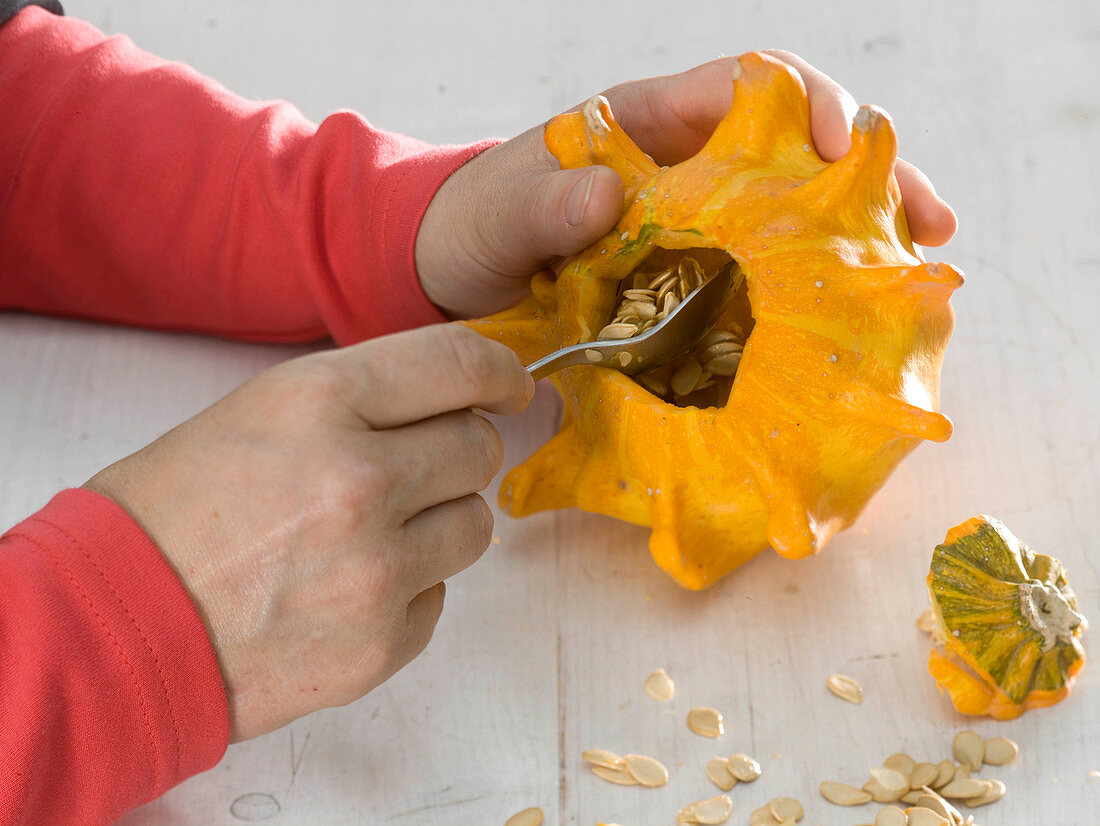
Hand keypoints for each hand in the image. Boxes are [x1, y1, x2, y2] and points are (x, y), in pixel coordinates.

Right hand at [84, 324, 532, 740]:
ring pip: (474, 524)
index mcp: (319, 402)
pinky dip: (410, 588)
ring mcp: (376, 568)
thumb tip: (462, 397)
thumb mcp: (261, 412)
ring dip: (438, 522)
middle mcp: (359, 479)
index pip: (458, 364)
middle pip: (478, 447)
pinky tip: (347, 589)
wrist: (115, 624)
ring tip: (369, 534)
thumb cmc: (176, 511)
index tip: (512, 388)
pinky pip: (441, 594)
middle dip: (455, 453)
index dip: (499, 372)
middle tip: (411, 468)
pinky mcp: (383, 643)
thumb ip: (366, 398)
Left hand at [415, 51, 958, 319]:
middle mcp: (688, 167)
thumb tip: (608, 194)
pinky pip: (767, 273)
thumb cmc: (474, 228)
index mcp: (649, 126)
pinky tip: (850, 314)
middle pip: (800, 148)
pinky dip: (813, 287)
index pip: (748, 86)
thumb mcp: (497, 216)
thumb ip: (541, 206)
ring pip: (798, 212)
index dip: (807, 102)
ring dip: (859, 234)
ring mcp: (698, 226)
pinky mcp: (696, 281)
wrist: (454, 282)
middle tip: (925, 221)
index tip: (840, 144)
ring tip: (917, 266)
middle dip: (870, 175)